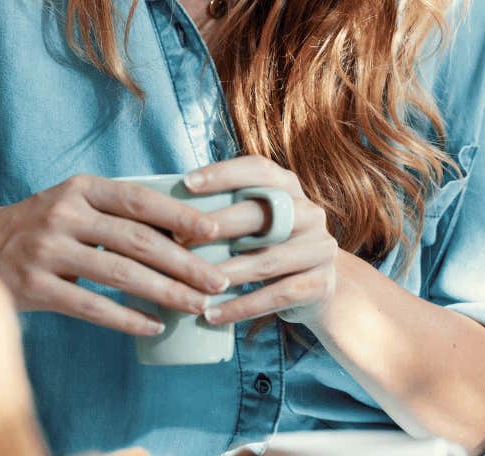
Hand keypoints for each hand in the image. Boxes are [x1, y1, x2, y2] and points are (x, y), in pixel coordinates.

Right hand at [0, 175, 231, 336]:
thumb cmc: (40, 226)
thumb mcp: (73, 205)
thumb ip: (115, 214)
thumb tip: (183, 234)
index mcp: (79, 188)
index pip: (139, 200)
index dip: (179, 215)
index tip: (215, 233)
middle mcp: (63, 214)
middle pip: (137, 239)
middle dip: (184, 262)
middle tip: (218, 281)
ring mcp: (47, 250)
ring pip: (119, 273)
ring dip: (165, 292)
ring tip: (196, 305)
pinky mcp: (35, 286)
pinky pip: (91, 306)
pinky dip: (127, 317)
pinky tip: (154, 326)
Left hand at [182, 156, 340, 325]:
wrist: (317, 288)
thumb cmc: (269, 247)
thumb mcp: (257, 221)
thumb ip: (227, 208)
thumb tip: (165, 207)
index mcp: (289, 188)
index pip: (258, 170)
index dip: (223, 173)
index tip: (186, 183)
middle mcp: (309, 213)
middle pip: (261, 214)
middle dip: (216, 226)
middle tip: (177, 239)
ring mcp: (319, 249)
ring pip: (266, 261)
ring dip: (225, 274)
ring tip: (191, 284)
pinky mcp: (319, 284)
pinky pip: (275, 296)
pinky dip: (240, 308)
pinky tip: (212, 315)